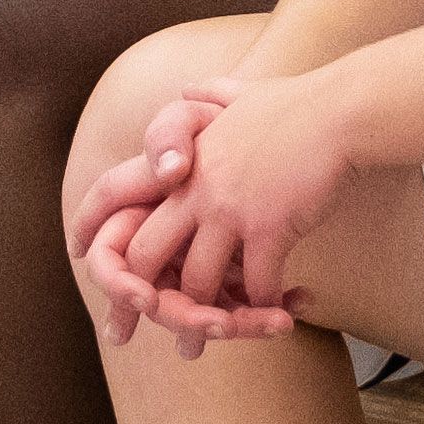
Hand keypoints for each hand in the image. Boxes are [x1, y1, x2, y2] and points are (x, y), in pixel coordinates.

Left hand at [70, 82, 328, 352]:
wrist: (342, 110)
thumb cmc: (298, 101)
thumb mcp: (242, 92)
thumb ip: (211, 97)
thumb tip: (192, 89)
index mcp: (182, 158)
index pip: (114, 190)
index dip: (92, 224)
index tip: (81, 255)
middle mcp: (195, 186)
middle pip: (146, 253)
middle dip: (140, 297)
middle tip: (143, 324)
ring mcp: (229, 208)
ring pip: (197, 281)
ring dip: (206, 316)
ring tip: (216, 334)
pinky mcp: (269, 228)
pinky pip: (254, 285)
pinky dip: (262, 305)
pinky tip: (277, 311)